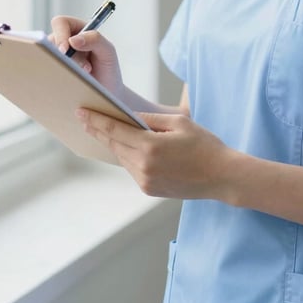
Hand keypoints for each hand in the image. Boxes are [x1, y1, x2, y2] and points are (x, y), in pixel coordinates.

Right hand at [49, 15, 123, 96]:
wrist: (107, 92)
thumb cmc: (108, 69)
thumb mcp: (108, 52)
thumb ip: (95, 40)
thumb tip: (73, 39)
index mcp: (78, 29)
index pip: (60, 23)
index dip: (60, 35)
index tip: (65, 50)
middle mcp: (65, 41)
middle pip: (50, 41)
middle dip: (63, 56)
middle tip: (82, 69)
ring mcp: (57, 57)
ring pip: (46, 57)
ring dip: (63, 68)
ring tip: (83, 76)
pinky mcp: (52, 71)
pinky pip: (45, 72)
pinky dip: (56, 77)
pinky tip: (71, 83)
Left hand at [76, 109, 237, 201]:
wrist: (222, 176)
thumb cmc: (204, 144)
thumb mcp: (179, 122)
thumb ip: (151, 119)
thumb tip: (129, 116)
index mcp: (150, 147)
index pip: (115, 130)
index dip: (96, 121)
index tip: (80, 112)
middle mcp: (143, 166)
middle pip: (114, 144)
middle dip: (99, 131)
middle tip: (84, 119)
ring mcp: (145, 181)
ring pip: (122, 157)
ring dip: (114, 143)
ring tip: (104, 129)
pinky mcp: (149, 189)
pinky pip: (131, 168)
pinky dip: (128, 156)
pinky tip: (127, 146)